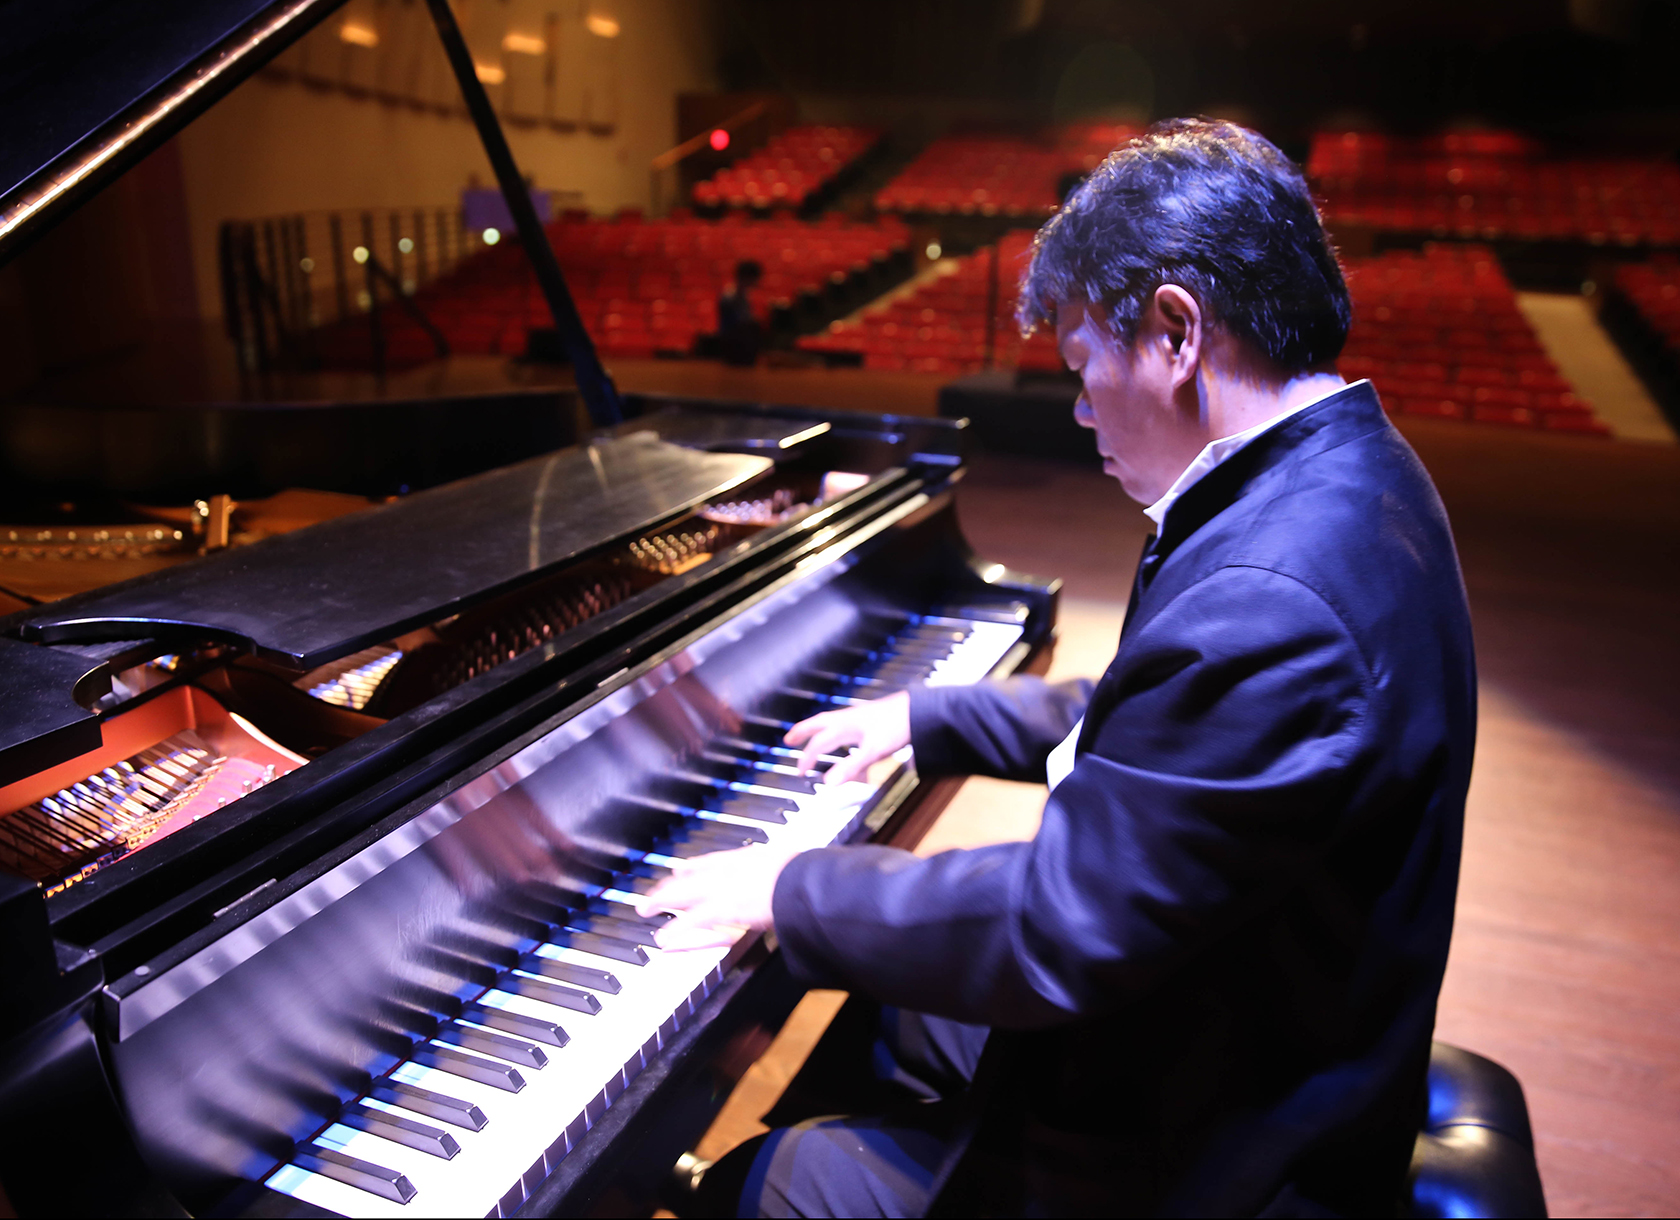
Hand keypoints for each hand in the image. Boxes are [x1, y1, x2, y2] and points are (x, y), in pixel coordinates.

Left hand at [634, 844, 802, 950]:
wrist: (801, 879)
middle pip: (691, 877)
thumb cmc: (802, 871)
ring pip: (683, 895)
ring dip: (661, 901)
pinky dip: (676, 929)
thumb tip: (790, 862)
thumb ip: (783, 864)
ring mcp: (723, 889)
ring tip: (644, 908)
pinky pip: (692, 921)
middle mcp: (729, 870)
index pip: (711, 861)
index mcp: (745, 858)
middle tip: (652, 893)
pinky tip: (663, 938)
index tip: (680, 869)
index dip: (694, 866)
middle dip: (670, 886)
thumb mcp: (790, 861)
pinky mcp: (722, 908)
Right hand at [783, 690, 909, 785]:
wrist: (919, 710)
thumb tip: (828, 784)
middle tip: (789, 739)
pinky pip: (847, 727)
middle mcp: (847, 719)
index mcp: (844, 726)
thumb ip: (850, 768)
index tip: (800, 772)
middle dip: (802, 732)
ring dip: (821, 734)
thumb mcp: (872, 751)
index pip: (818, 744)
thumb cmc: (897, 726)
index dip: (807, 759)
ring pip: (832, 724)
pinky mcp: (869, 717)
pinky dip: (842, 737)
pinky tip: (849, 744)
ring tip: (815, 742)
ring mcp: (858, 716)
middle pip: (818, 724)